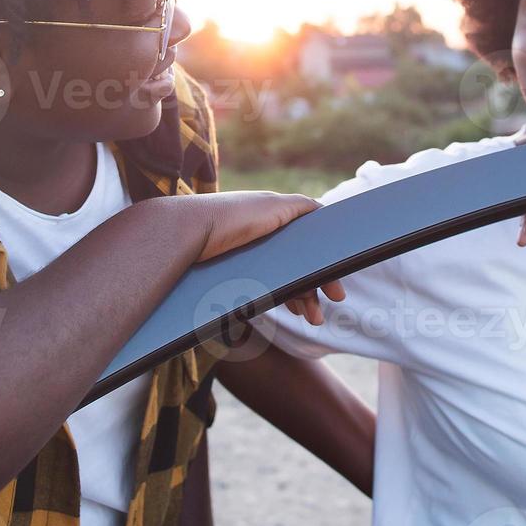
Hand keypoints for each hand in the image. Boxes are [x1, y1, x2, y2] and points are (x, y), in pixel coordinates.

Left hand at [175, 192, 346, 325]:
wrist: (190, 232)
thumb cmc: (233, 216)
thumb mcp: (274, 205)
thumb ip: (301, 206)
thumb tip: (323, 211)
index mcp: (276, 223)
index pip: (309, 249)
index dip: (325, 269)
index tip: (336, 292)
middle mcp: (265, 240)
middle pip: (299, 270)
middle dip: (314, 292)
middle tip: (321, 317)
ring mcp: (250, 258)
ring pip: (283, 282)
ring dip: (300, 301)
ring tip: (310, 320)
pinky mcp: (233, 273)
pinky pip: (264, 289)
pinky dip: (279, 299)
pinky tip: (287, 310)